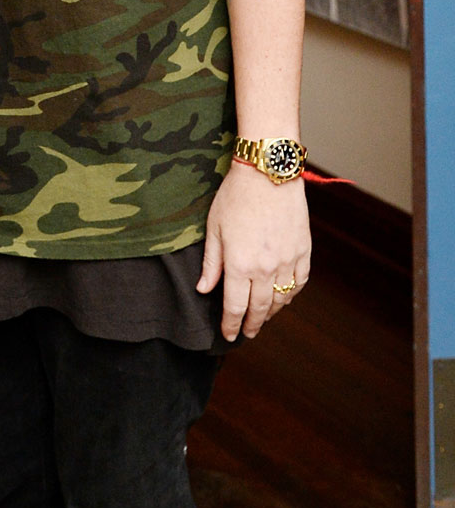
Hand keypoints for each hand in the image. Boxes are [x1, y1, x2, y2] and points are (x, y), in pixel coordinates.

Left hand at [196, 161, 310, 341]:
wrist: (268, 172)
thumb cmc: (236, 196)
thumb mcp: (214, 229)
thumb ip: (212, 263)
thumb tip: (204, 289)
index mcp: (239, 265)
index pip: (235, 307)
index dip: (231, 324)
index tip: (229, 335)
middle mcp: (265, 269)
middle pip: (260, 309)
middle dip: (252, 325)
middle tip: (247, 334)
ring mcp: (287, 261)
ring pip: (281, 299)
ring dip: (272, 312)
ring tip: (263, 317)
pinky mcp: (303, 251)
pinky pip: (299, 283)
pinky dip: (291, 294)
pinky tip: (284, 297)